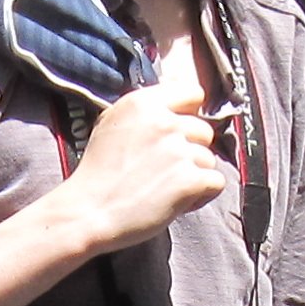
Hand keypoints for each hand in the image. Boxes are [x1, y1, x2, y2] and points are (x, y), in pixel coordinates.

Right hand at [50, 74, 227, 255]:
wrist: (88, 212)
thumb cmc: (97, 175)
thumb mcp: (112, 125)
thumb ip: (145, 114)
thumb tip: (176, 110)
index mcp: (143, 103)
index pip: (192, 93)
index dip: (189, 114)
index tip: (178, 133)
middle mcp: (164, 122)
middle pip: (203, 130)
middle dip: (190, 151)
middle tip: (164, 171)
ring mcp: (179, 151)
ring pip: (209, 159)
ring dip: (193, 176)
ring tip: (164, 189)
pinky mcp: (189, 180)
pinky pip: (216, 182)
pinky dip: (202, 195)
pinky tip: (178, 202)